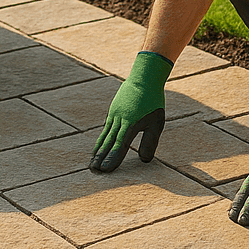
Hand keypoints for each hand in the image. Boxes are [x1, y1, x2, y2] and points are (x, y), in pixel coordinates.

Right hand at [90, 52, 171, 172]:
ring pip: (105, 136)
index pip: (120, 144)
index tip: (105, 170)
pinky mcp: (113, 111)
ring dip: (98, 150)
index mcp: (131, 123)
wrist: (143, 78)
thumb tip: (144, 160)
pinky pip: (106, 128)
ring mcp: (114, 115)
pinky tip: (97, 148)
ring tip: (92, 163)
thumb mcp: (157, 122)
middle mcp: (120, 119)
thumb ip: (150, 141)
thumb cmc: (153, 101)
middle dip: (100, 157)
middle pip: (108, 142)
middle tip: (93, 170)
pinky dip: (101, 140)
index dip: (112, 158)